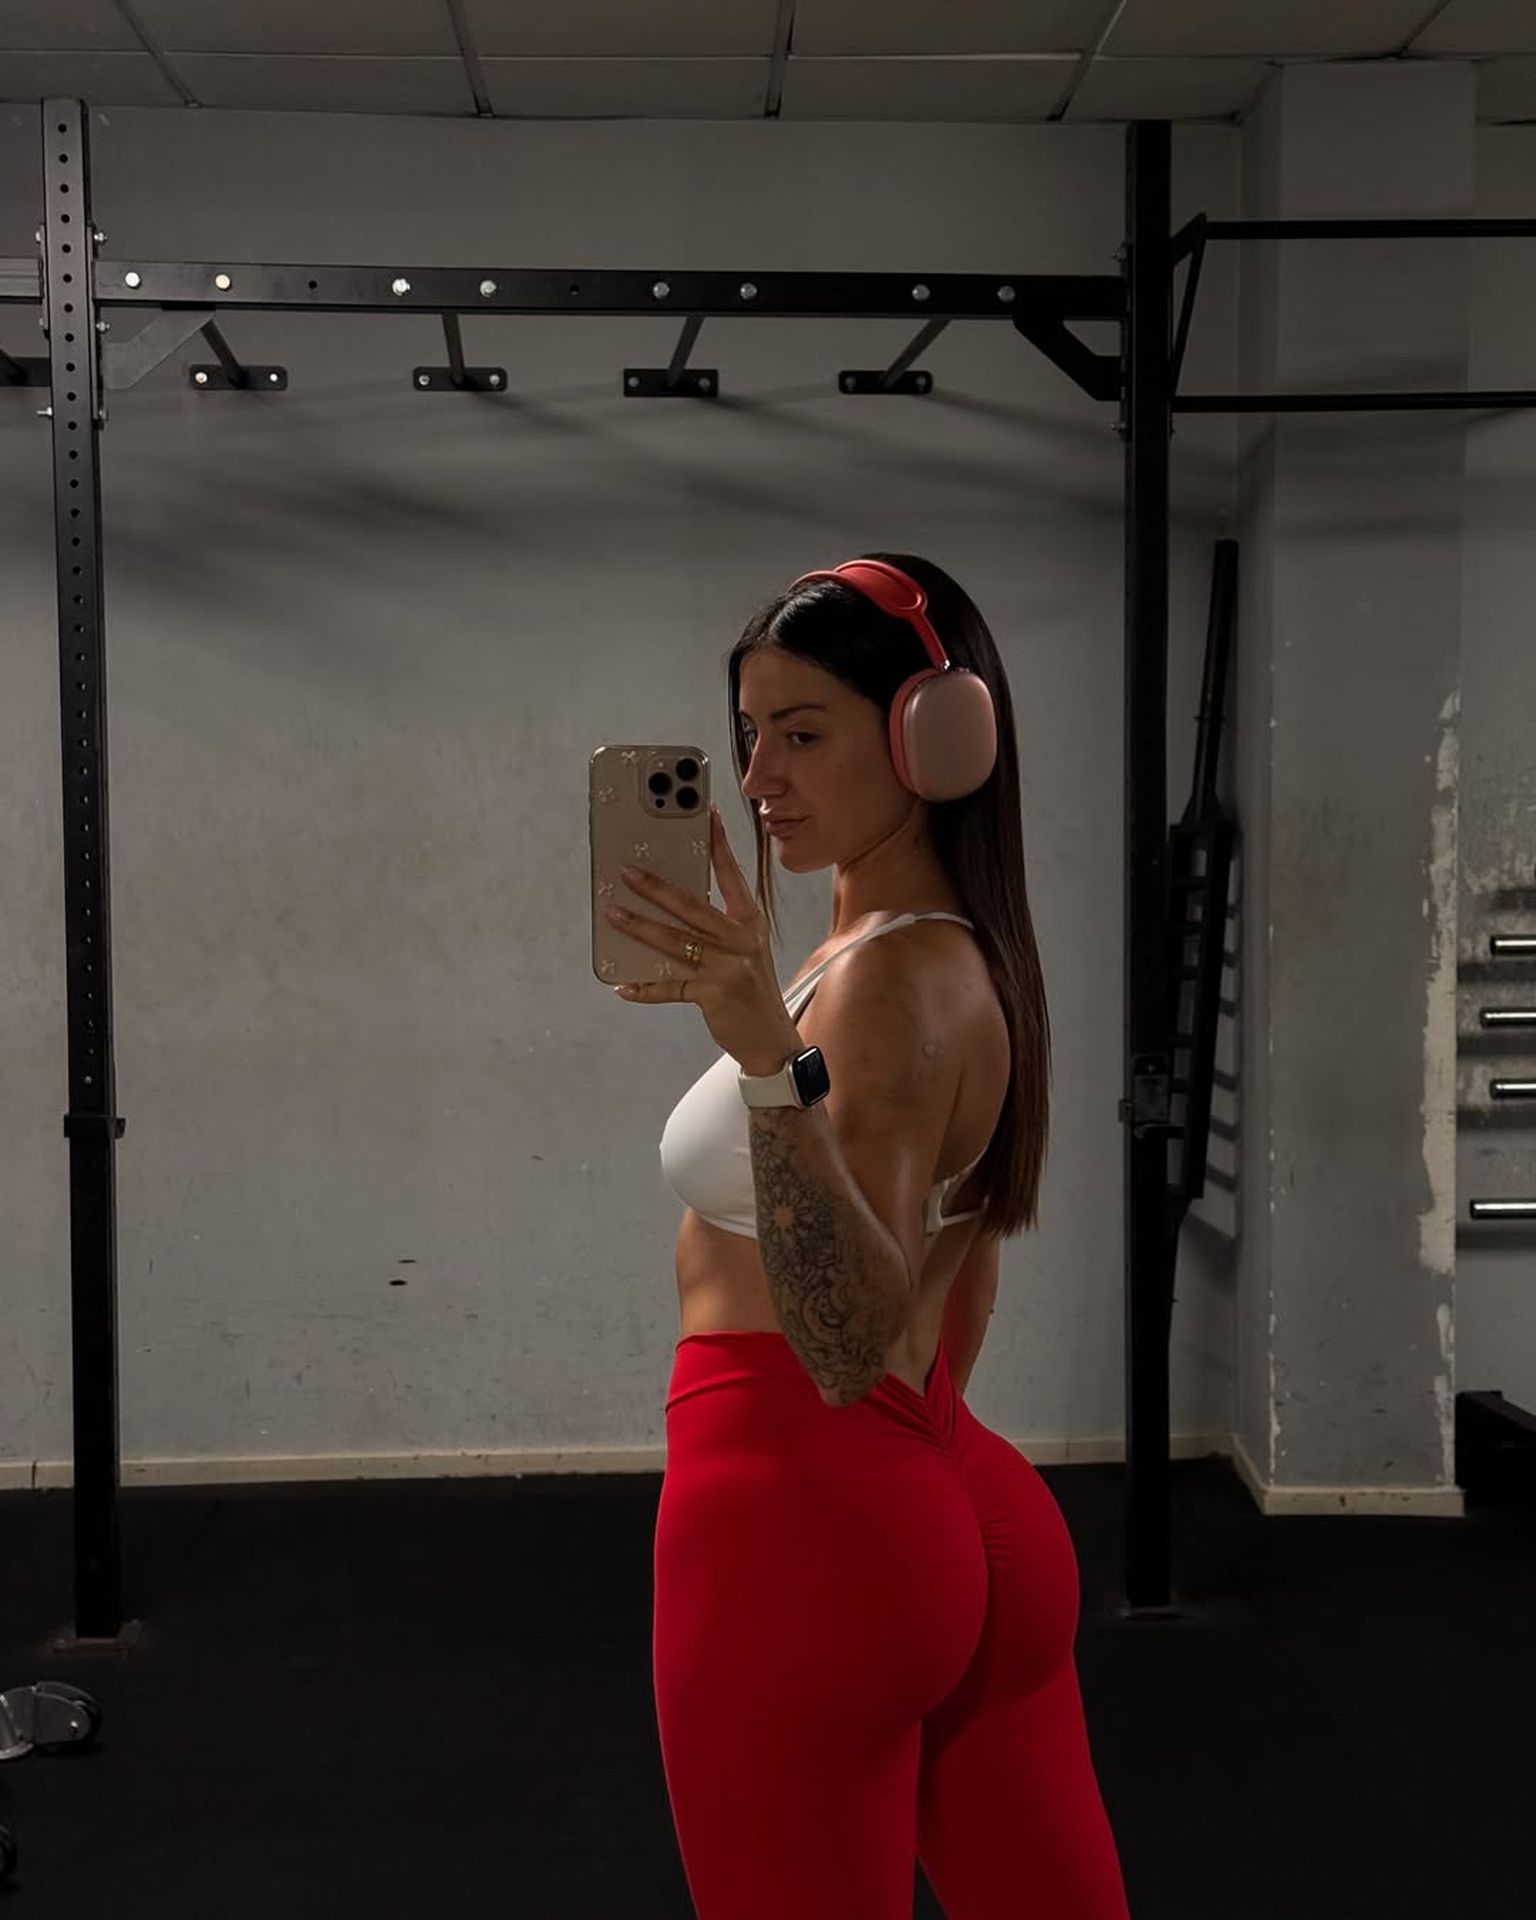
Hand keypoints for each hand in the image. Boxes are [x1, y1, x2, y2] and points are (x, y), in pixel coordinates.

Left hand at [607, 806, 801, 1074]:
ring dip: (639, 927)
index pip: (731, 875)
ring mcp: (728, 967)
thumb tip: (669, 905)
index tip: (705, 814)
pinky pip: (670, 988)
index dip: (717, 844)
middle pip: (692, 905)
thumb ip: (717, 927)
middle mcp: (741, 939)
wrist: (772, 1039)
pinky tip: (622, 985)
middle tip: (627, 871)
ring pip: (674, 942)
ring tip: (613, 914)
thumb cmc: (752, 989)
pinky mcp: (713, 994)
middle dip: (656, 887)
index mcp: (750, 922)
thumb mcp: (745, 949)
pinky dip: (645, 988)